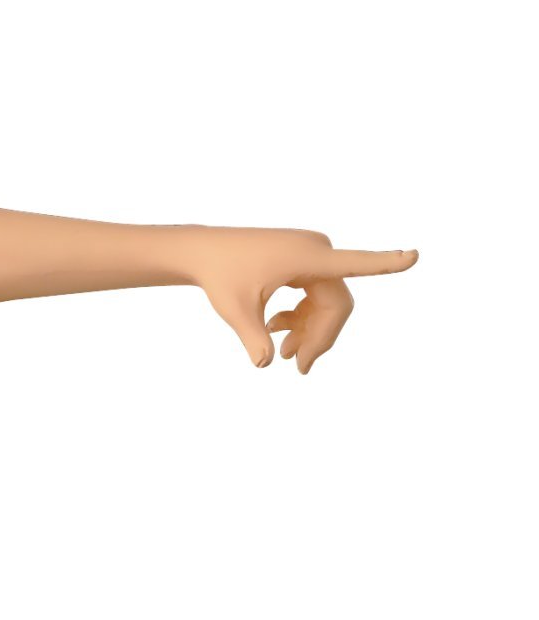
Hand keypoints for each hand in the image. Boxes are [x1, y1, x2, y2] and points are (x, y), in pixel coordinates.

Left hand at [187, 227, 418, 372]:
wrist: (205, 251)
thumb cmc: (219, 276)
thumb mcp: (235, 311)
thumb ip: (254, 337)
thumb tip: (264, 364)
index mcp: (308, 257)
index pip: (355, 263)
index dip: (386, 264)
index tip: (414, 256)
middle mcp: (317, 251)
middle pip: (337, 304)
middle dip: (320, 337)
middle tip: (298, 368)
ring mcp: (312, 255)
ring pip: (327, 303)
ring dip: (310, 331)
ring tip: (282, 355)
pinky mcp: (303, 261)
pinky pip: (316, 295)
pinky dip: (302, 317)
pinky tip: (277, 331)